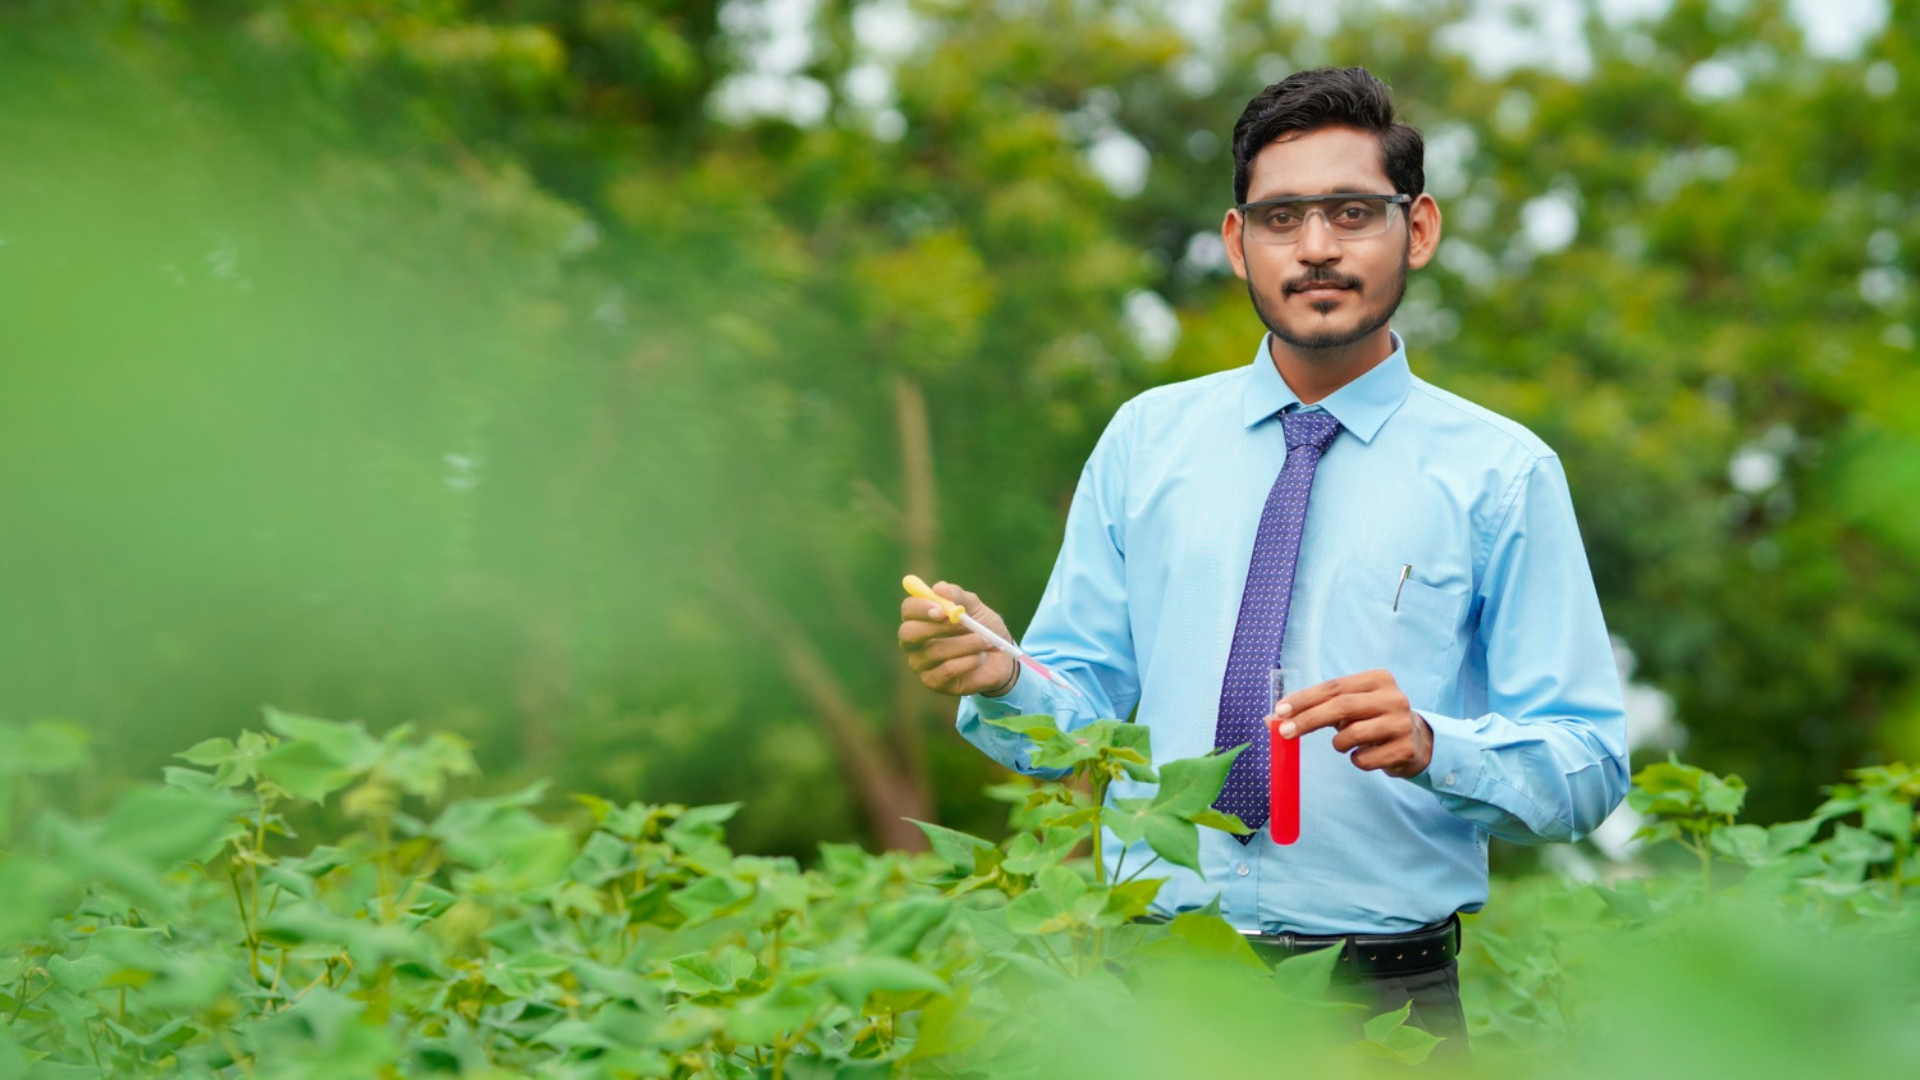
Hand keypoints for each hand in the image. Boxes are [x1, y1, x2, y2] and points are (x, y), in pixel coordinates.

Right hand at [897, 581, 1018, 697]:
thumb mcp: (976, 607)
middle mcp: (914, 643)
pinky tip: (981, 658)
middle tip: (962, 622)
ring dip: (966, 643)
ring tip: (985, 641)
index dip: (920, 607)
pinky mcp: (935, 683)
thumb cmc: (984, 629)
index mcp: (920, 619)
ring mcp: (922, 665)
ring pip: (935, 651)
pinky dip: (969, 661)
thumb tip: (939, 588)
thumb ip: (958, 596)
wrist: (1002, 658)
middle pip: (908, 634)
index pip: (908, 610)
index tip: (942, 609)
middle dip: (936, 627)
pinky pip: (948, 670)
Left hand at [1270, 670, 1433, 779]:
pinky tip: (1367, 754)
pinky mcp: (1405, 749)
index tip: (1280, 711)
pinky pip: (1364, 759)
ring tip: (1345, 743)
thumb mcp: (1349, 707)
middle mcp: (1393, 697)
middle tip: (1284, 733)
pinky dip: (1356, 760)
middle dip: (1308, 720)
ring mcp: (1402, 723)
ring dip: (1339, 743)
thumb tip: (1271, 719)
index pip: (1333, 687)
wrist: (1417, 741)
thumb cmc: (1372, 719)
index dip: (1304, 699)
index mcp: (1377, 679)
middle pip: (1341, 707)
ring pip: (1352, 735)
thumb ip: (1314, 708)